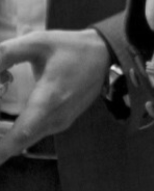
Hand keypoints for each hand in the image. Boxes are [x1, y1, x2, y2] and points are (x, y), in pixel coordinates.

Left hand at [0, 29, 108, 164]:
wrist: (105, 56)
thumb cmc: (71, 48)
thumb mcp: (38, 42)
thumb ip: (6, 53)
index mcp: (50, 98)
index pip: (22, 132)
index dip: (2, 148)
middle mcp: (57, 117)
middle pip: (19, 143)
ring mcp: (60, 123)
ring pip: (24, 141)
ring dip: (4, 140)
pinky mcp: (61, 123)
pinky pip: (33, 135)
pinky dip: (15, 135)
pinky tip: (2, 126)